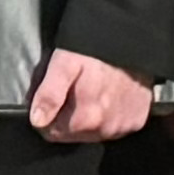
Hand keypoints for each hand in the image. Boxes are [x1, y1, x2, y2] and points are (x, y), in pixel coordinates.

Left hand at [25, 48, 155, 145]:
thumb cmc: (94, 50)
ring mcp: (124, 127)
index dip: (47, 115)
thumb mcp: (63, 64)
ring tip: (90, 90)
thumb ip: (49, 94)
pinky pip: (114, 127)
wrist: (132, 40)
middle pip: (73, 134)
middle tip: (71, 89)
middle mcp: (107, 129)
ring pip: (93, 133)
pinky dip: (108, 115)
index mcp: (86, 118)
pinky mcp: (136, 121)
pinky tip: (108, 95)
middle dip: (67, 115)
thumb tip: (37, 120)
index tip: (52, 95)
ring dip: (88, 117)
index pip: (52, 133)